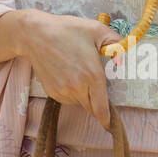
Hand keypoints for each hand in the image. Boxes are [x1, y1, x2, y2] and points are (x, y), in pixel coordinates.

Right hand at [20, 10, 121, 125]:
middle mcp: (77, 87)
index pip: (102, 109)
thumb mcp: (96, 30)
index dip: (108, 120)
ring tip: (78, 73)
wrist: (35, 34)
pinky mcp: (52, 91)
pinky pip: (67, 99)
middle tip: (95, 86)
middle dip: (97, 103)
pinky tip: (68, 75)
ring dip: (84, 96)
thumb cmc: (66, 30)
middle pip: (92, 109)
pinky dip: (71, 93)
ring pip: (79, 103)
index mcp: (92, 75)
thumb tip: (123, 59)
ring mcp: (63, 91)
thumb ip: (116, 44)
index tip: (112, 126)